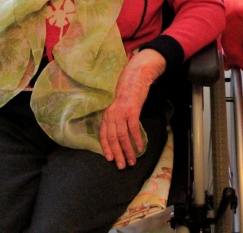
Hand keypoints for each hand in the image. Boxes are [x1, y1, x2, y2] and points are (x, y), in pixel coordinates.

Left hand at [100, 49, 165, 169]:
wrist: (136, 75)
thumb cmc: (127, 90)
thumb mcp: (117, 104)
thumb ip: (115, 116)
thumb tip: (117, 133)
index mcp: (106, 113)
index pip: (103, 134)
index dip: (106, 148)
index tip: (110, 159)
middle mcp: (111, 113)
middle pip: (112, 138)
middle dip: (117, 154)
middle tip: (122, 166)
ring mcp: (121, 112)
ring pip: (122, 136)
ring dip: (128, 150)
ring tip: (133, 161)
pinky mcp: (132, 110)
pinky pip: (133, 129)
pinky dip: (136, 140)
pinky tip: (140, 148)